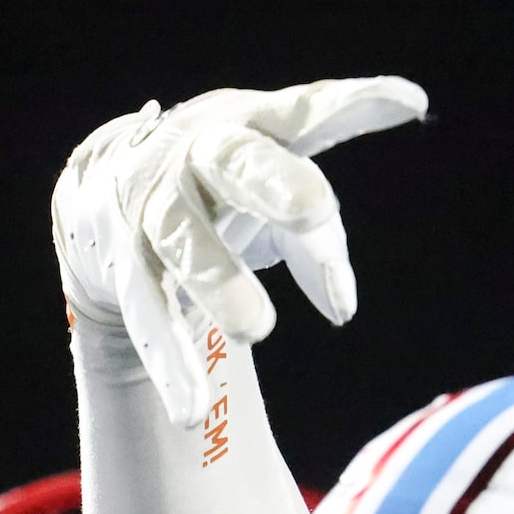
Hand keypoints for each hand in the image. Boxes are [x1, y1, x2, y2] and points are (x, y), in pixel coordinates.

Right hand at [51, 78, 426, 428]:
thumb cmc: (224, 180)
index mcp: (246, 125)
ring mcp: (151, 209)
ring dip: (220, 283)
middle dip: (275, 183)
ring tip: (257, 327)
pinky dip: (173, 363)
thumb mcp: (276, 176)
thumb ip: (322, 223)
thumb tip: (360, 253)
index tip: (408, 101)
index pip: (305, 112)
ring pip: (184, 243)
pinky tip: (194, 411)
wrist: (105, 188)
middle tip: (315, 209)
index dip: (354, 104)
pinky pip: (151, 315)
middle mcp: (194, 156)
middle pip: (236, 163)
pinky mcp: (125, 266)